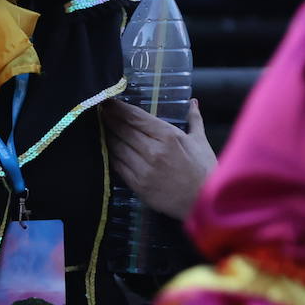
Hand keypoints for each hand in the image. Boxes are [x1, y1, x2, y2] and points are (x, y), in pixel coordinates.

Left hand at [100, 98, 215, 219]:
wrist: (205, 203)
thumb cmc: (205, 171)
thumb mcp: (201, 141)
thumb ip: (194, 119)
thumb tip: (193, 102)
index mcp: (168, 136)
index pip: (136, 117)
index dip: (118, 108)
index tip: (108, 101)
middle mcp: (153, 151)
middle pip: (122, 130)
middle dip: (109, 118)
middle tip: (99, 110)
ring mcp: (144, 169)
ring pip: (116, 147)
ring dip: (107, 135)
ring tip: (100, 127)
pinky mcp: (138, 185)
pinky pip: (118, 166)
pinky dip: (111, 155)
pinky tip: (107, 148)